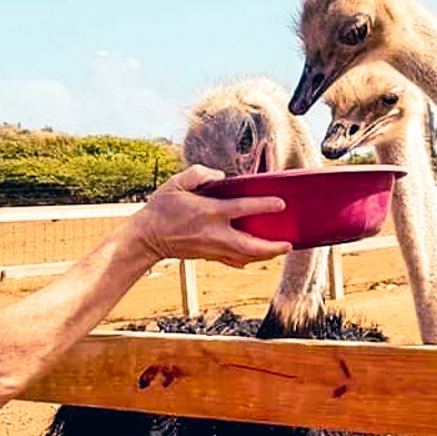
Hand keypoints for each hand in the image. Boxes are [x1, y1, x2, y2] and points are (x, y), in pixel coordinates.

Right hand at [128, 166, 292, 267]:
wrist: (146, 237)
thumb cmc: (162, 207)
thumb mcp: (175, 184)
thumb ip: (199, 174)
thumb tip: (221, 176)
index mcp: (208, 212)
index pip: (241, 208)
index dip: (263, 205)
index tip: (281, 204)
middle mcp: (213, 233)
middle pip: (249, 245)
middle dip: (272, 247)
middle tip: (289, 244)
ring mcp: (212, 248)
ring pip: (246, 257)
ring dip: (266, 255)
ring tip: (282, 249)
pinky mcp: (210, 257)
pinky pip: (235, 262)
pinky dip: (250, 260)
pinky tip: (260, 257)